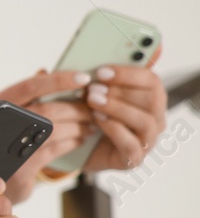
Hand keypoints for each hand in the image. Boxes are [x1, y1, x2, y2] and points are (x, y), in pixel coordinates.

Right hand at [0, 68, 95, 200]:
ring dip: (78, 126)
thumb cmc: (3, 140)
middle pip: (45, 111)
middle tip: (94, 108)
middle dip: (75, 109)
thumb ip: (25, 95)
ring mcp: (8, 149)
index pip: (30, 86)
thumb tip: (46, 70)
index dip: (59, 80)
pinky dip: (72, 142)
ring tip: (91, 124)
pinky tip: (80, 139)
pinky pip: (55, 150)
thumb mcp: (7, 116)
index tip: (84, 78)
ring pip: (53, 131)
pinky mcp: (22, 169)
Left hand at [79, 57, 167, 172]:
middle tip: (92, 88)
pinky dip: (114, 129)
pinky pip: (132, 144)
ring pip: (145, 121)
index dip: (128, 73)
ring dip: (117, 108)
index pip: (151, 80)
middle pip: (153, 99)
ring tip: (92, 102)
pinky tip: (96, 120)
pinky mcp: (133, 158)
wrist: (74, 147)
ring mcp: (146, 139)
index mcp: (147, 97)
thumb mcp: (83, 92)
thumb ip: (85, 77)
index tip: (101, 71)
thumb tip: (65, 59)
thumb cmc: (84, 114)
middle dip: (121, 91)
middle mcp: (153, 117)